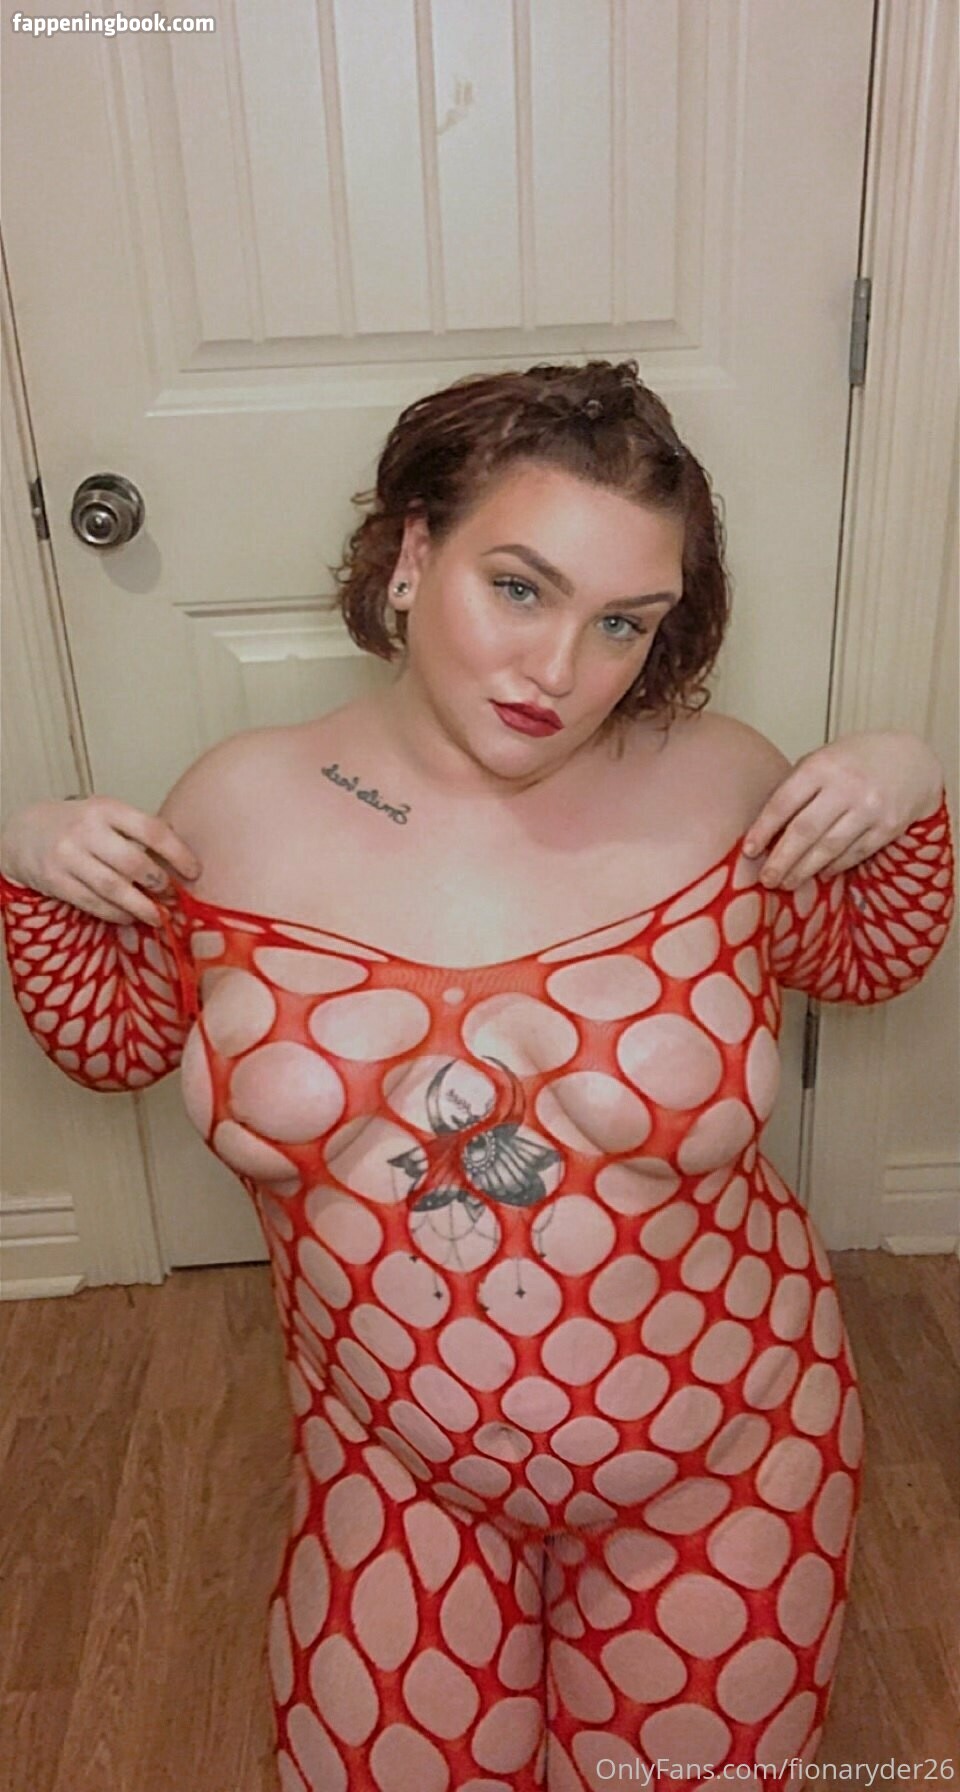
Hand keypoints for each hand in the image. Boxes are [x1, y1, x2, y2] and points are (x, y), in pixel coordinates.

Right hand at [0, 796, 201, 924]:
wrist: (25, 832)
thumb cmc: (78, 824)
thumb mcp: (107, 814)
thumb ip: (138, 831)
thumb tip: (181, 858)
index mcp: (107, 809)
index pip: (151, 830)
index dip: (178, 853)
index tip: (194, 871)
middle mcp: (87, 831)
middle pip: (133, 863)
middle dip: (158, 883)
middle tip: (171, 895)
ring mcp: (68, 856)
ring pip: (113, 888)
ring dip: (141, 906)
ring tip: (158, 915)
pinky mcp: (55, 881)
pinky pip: (92, 903)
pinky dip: (115, 914)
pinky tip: (129, 916)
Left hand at [742, 731, 942, 889]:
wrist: (912, 759)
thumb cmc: (856, 760)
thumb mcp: (824, 758)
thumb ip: (798, 786)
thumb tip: (765, 827)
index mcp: (822, 766)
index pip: (784, 802)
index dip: (763, 830)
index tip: (749, 851)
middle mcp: (846, 787)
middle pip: (805, 831)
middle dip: (781, 860)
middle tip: (766, 879)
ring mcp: (870, 808)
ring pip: (829, 848)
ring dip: (805, 870)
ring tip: (787, 883)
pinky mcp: (888, 827)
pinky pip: (854, 853)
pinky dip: (835, 866)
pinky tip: (821, 873)